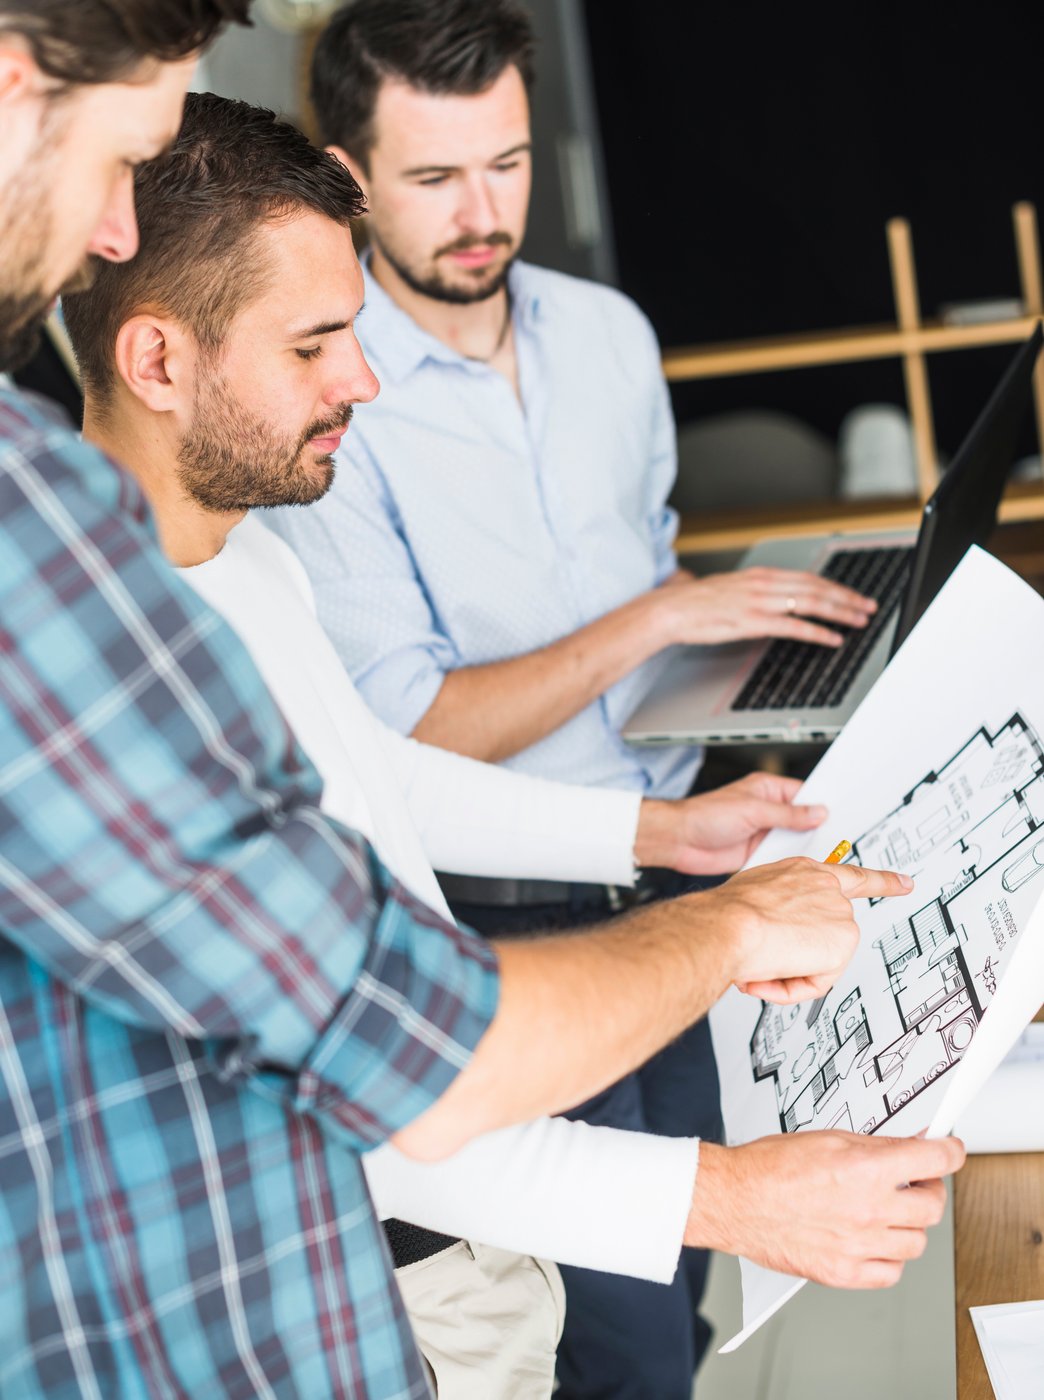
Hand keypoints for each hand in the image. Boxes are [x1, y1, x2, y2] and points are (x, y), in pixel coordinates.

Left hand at [636, 773, 827, 874]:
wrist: (677, 841)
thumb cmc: (704, 814)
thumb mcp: (752, 810)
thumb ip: (787, 814)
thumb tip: (817, 812)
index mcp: (768, 790)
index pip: (805, 795)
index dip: (824, 804)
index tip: (845, 814)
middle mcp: (768, 811)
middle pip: (803, 821)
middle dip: (819, 830)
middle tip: (843, 840)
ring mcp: (763, 833)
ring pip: (794, 841)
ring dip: (806, 849)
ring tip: (829, 856)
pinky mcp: (757, 854)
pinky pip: (781, 858)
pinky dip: (792, 864)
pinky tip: (806, 871)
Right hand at [654, 566, 876, 648]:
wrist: (671, 609)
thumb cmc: (693, 603)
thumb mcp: (728, 588)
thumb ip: (749, 591)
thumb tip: (759, 595)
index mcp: (761, 575)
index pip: (808, 577)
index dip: (835, 585)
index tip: (852, 594)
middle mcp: (765, 584)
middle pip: (817, 587)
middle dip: (847, 597)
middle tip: (867, 606)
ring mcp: (761, 602)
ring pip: (812, 603)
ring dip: (840, 612)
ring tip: (858, 621)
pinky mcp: (754, 622)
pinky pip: (795, 627)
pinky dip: (818, 632)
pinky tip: (832, 638)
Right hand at [685, 1133, 964, 1287]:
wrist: (735, 1200)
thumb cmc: (770, 1167)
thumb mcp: (829, 1138)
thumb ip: (874, 1146)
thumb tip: (906, 1146)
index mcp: (866, 1170)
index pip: (934, 1160)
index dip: (950, 1152)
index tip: (951, 1151)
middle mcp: (869, 1210)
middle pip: (932, 1205)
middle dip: (928, 1188)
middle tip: (915, 1180)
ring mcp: (859, 1245)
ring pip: (917, 1242)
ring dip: (909, 1224)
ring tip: (889, 1211)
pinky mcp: (844, 1273)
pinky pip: (891, 1272)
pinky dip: (890, 1257)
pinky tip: (874, 1240)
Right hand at [701, 857, 913, 1003]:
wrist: (728, 925)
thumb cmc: (727, 913)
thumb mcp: (753, 897)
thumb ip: (776, 912)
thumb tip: (776, 941)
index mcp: (804, 872)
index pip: (852, 876)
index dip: (883, 881)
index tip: (905, 883)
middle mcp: (827, 888)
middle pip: (828, 936)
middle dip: (798, 957)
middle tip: (763, 960)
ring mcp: (839, 914)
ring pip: (819, 962)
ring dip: (786, 972)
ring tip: (759, 962)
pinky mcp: (843, 941)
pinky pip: (818, 981)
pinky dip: (792, 987)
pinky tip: (772, 973)